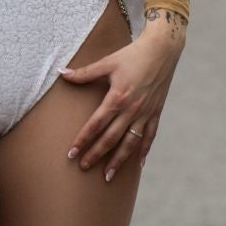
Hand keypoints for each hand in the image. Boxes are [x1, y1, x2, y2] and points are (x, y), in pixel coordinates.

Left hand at [59, 12, 185, 182]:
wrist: (163, 49)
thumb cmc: (133, 54)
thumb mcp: (108, 62)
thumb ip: (85, 72)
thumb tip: (62, 74)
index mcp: (117, 98)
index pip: (95, 125)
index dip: (82, 140)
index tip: (71, 154)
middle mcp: (131, 110)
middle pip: (110, 139)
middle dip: (96, 155)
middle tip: (83, 167)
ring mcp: (145, 113)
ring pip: (130, 143)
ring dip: (118, 161)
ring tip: (107, 176)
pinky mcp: (156, 112)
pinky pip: (150, 136)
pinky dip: (144, 150)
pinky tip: (139, 164)